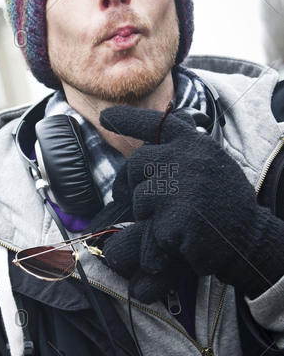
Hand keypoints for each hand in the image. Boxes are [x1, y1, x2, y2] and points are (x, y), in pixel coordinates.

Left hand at [100, 106, 283, 299]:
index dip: (128, 119)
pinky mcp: (174, 216)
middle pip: (137, 163)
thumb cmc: (226, 204)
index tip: (105, 116)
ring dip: (148, 213)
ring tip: (174, 220)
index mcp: (195, 144)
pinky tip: (181, 237)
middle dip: (131, 182)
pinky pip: (149, 226)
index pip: (156, 123)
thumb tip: (147, 148)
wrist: (249, 238)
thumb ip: (183, 154)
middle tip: (139, 198)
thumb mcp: (211, 164)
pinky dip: (159, 236)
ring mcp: (179, 186)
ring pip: (139, 197)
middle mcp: (186, 158)